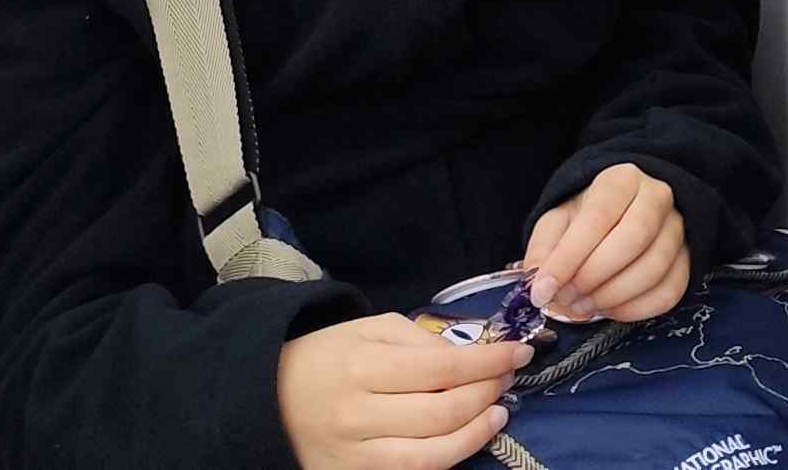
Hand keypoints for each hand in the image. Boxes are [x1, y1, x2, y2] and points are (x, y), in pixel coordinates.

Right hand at [274, 312, 524, 469]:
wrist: (268, 400)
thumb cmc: (327, 357)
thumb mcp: (370, 331)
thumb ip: (421, 342)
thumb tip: (474, 355)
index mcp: (363, 367)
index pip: (443, 368)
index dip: (489, 362)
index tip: (519, 352)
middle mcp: (359, 416)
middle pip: (443, 412)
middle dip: (488, 394)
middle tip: (508, 379)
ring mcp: (356, 456)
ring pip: (433, 455)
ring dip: (477, 432)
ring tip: (498, 412)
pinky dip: (448, 457)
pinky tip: (467, 437)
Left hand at [522, 161, 690, 324]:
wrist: (622, 214)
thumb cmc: (587, 218)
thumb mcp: (557, 221)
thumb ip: (543, 249)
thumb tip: (538, 284)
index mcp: (621, 180)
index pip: (598, 216)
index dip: (568, 258)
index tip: (542, 290)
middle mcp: (657, 198)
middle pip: (633, 239)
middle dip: (593, 277)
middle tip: (566, 298)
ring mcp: (678, 229)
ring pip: (654, 269)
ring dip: (612, 297)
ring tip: (582, 305)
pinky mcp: (687, 260)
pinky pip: (668, 293)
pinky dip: (634, 310)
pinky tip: (609, 309)